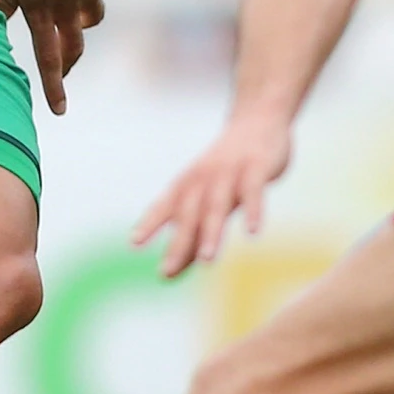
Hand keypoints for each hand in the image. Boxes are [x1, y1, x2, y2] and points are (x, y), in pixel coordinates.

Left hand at [0, 0, 121, 113]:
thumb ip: (3, 0)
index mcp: (45, 11)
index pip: (47, 58)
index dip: (53, 86)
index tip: (59, 111)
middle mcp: (71, 8)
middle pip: (74, 45)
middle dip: (70, 62)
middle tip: (67, 72)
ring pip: (92, 15)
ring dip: (84, 20)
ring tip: (77, 17)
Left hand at [133, 112, 292, 274]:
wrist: (258, 119)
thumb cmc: (227, 169)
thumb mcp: (207, 202)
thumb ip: (190, 237)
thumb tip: (168, 275)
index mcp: (188, 184)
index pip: (164, 205)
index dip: (150, 222)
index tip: (135, 243)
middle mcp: (203, 178)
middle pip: (189, 213)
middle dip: (179, 242)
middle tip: (167, 270)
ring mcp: (229, 172)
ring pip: (217, 205)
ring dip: (211, 232)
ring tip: (206, 260)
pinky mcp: (257, 168)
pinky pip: (253, 192)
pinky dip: (254, 211)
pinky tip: (253, 232)